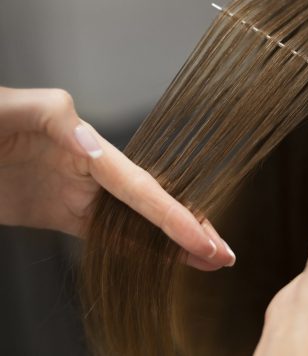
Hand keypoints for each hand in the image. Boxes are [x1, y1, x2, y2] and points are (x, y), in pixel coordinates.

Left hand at [0, 86, 234, 269]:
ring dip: (173, 243)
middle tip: (223, 252)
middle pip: (153, 206)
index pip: (142, 188)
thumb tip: (96, 149)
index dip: (175, 215)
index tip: (203, 238)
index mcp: (90, 146)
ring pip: (138, 225)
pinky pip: (108, 237)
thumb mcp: (22, 109)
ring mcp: (82, 196)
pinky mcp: (63, 214)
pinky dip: (138, 250)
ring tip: (205, 259)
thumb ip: (58, 119)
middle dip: (191, 229)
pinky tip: (162, 260)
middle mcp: (96, 172)